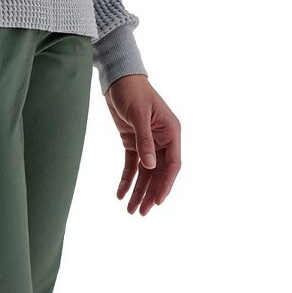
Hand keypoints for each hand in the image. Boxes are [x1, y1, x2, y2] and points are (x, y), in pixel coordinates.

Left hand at [105, 75, 181, 215]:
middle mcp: (163, 140)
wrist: (118, 79)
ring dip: (138, 191)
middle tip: (141, 213)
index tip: (158, 201)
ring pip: (145, 173)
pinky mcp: (133, 142)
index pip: (173, 164)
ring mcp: (148, 142)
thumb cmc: (133, 92)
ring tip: (130, 210)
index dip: (166, 184)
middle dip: (150, 193)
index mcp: (171, 132)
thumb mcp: (139, 116)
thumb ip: (145, 141)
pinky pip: (132, 165)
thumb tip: (151, 166)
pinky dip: (127, 180)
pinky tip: (120, 194)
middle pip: (158, 173)